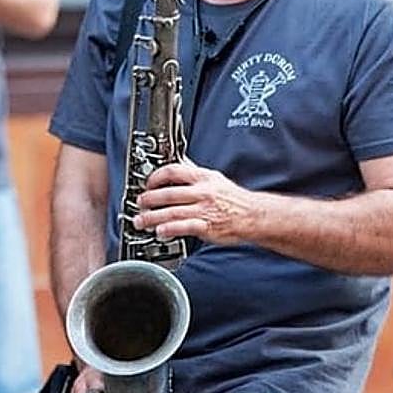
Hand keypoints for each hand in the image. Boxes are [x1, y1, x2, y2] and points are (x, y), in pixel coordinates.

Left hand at [133, 160, 254, 244]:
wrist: (253, 215)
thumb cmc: (233, 198)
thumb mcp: (214, 178)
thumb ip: (194, 172)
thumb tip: (180, 162)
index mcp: (202, 177)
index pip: (173, 171)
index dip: (156, 177)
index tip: (147, 184)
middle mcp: (202, 192)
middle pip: (168, 193)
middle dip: (148, 199)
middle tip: (139, 203)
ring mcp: (204, 209)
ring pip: (171, 211)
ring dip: (152, 217)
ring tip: (141, 221)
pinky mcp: (206, 226)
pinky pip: (183, 227)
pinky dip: (169, 229)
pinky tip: (160, 231)